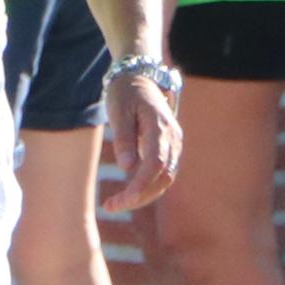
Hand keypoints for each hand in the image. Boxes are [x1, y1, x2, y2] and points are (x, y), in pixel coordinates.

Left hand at [100, 75, 180, 214]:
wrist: (139, 78)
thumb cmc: (125, 94)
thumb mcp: (118, 112)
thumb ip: (124, 139)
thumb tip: (127, 168)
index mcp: (161, 128)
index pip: (155, 164)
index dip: (141, 185)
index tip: (124, 200)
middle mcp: (173, 139)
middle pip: (163, 177)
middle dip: (139, 196)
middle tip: (110, 206)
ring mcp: (173, 144)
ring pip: (165, 179)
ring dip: (143, 195)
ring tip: (114, 204)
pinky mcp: (168, 149)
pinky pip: (162, 174)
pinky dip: (147, 187)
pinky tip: (127, 194)